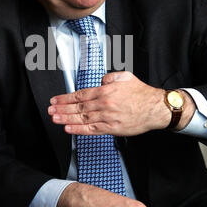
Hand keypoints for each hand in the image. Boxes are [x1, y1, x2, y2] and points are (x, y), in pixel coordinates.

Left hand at [48, 71, 170, 135]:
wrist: (155, 108)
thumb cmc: (141, 93)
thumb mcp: (124, 77)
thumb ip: (108, 78)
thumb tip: (98, 82)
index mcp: (105, 91)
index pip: (80, 95)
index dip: (65, 98)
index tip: (55, 100)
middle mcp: (104, 104)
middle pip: (78, 107)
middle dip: (61, 109)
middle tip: (50, 110)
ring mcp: (107, 117)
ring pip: (82, 119)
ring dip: (66, 119)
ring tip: (55, 118)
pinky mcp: (112, 128)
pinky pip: (92, 130)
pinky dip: (79, 130)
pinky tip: (69, 129)